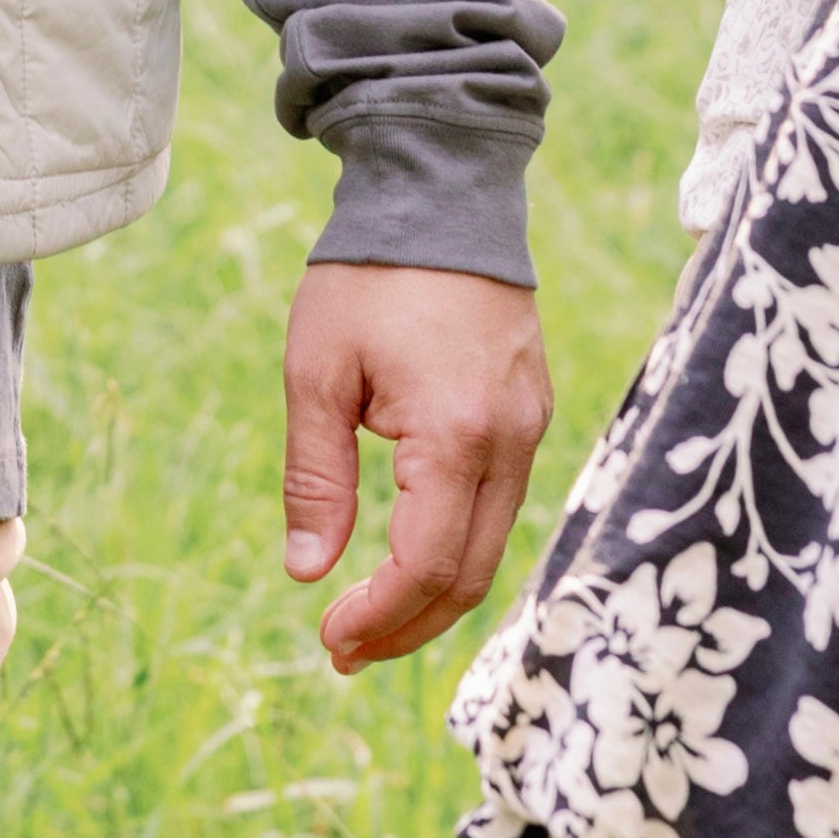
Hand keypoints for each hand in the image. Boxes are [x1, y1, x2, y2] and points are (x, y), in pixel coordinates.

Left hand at [282, 262, 551, 672]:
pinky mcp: (530, 410)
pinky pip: (501, 501)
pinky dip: (457, 542)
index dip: (380, 617)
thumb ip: (316, 476)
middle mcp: (511, 443)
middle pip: (471, 575)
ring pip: (492, 544)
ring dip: (433, 590)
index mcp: (457, 437)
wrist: (439, 188)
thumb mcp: (317, 370)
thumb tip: (307, 571)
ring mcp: (531, 426)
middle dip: (407, 625)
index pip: (428, 567)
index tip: (328, 637)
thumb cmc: (367, 275)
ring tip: (368, 614)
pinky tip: (410, 551)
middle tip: (343, 648)